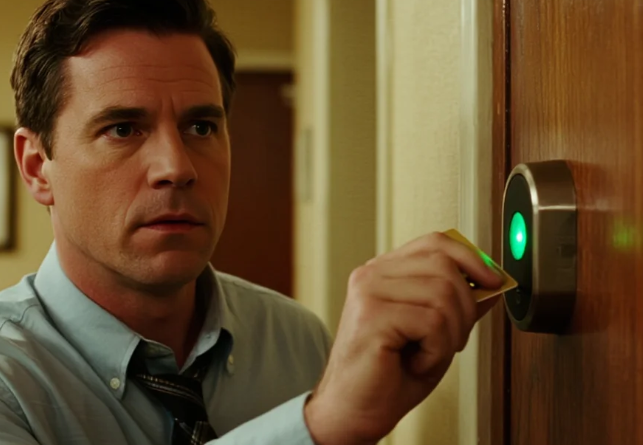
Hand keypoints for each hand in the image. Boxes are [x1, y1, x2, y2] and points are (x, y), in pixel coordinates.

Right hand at [304, 231, 503, 444]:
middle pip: (444, 265)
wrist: (353, 411)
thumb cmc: (388, 375)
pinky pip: (433, 322)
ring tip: (428, 354)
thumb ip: (457, 304)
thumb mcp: (434, 333)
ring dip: (450, 335)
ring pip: (443, 294)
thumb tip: (491, 284)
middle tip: (451, 340)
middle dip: (465, 307)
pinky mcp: (372, 315)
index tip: (492, 280)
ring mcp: (369, 291)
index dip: (470, 257)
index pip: (434, 243)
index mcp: (384, 272)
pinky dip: (436, 351)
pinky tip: (416, 362)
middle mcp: (372, 275)